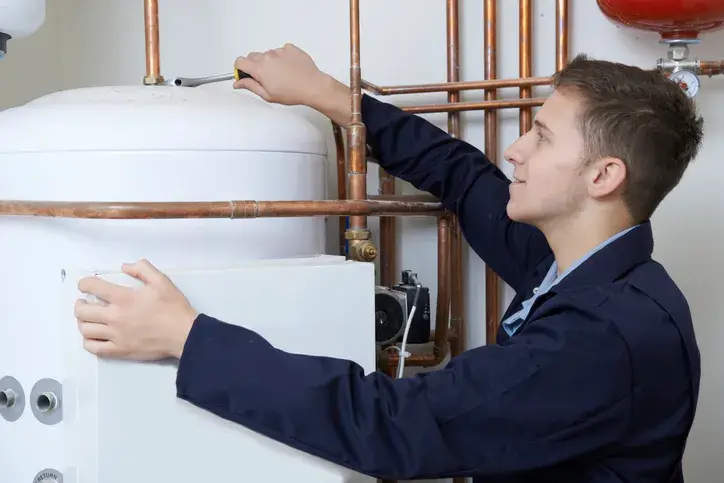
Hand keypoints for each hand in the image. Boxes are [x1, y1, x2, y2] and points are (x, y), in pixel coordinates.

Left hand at [74, 259, 198, 360]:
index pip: (93, 287)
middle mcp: (115, 317)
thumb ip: (143, 269)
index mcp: (124, 298)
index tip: (85, 284)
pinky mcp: (119, 350)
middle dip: (79, 304)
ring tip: (88, 318)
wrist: (184, 334)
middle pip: (82, 311)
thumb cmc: (173, 307)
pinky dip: (88, 342)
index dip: (84, 283)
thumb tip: (124, 267)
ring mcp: (115, 335)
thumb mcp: (162, 281)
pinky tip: (94, 336)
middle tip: (84, 301)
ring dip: (82, 322)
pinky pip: (94, 348)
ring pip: (85, 330)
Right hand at [233, 43, 329, 105]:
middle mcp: (268, 57)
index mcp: (260, 69)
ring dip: (270, 62)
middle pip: (252, 56)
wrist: (312, 86)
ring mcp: (280, 51)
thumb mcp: (268, 95)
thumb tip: (238, 83)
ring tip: (282, 75)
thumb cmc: (292, 93)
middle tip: (265, 78)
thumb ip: (250, 86)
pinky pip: (281, 50)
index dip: (240, 69)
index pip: (240, 61)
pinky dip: (283, 57)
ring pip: (268, 54)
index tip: (245, 75)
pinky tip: (289, 68)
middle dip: (255, 66)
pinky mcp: (290, 48)